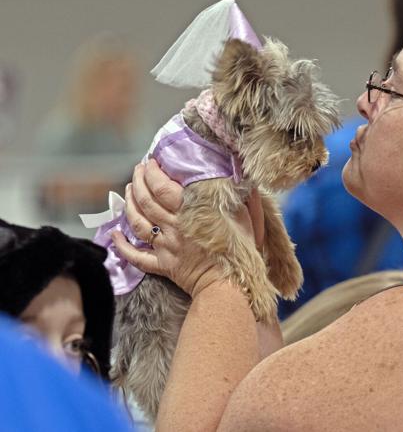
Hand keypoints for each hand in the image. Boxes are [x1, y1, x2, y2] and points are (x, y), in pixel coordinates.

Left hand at [111, 159, 264, 296]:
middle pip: (146, 201)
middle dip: (138, 182)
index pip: (161, 187)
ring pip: (137, 223)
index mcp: (189, 212)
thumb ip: (235, 195)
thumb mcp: (242, 216)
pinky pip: (136, 256)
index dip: (152, 173)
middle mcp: (172, 227)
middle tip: (137, 171)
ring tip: (128, 192)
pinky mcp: (163, 265)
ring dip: (129, 205)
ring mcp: (165, 246)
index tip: (150, 163)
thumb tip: (236, 176)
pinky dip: (122, 246)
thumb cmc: (239, 249)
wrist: (230, 285)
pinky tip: (114, 235)